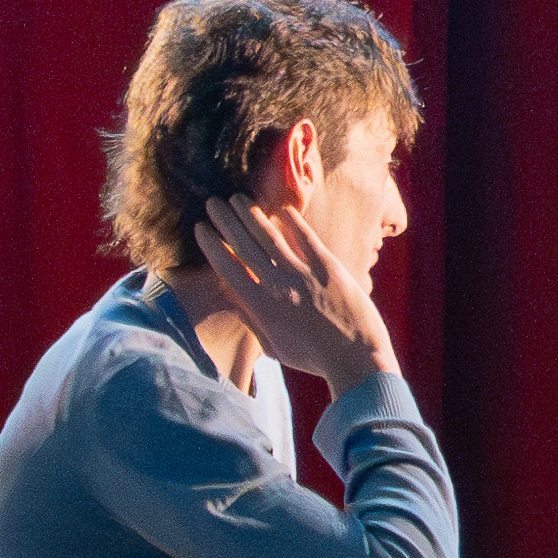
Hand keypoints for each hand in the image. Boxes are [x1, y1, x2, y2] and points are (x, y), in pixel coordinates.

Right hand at [201, 197, 396, 389]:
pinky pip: (306, 238)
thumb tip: (234, 301)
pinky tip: (281, 208)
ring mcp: (304, 275)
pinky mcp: (329, 267)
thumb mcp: (275, 348)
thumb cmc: (315, 358)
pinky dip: (293, 221)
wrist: (357, 358)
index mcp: (261, 308)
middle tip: (213, 202)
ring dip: (252, 215)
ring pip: (270, 237)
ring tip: (238, 198)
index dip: (212, 246)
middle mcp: (278, 287)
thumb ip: (253, 321)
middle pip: (245, 246)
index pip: (228, 269)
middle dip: (226, 221)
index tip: (201, 228)